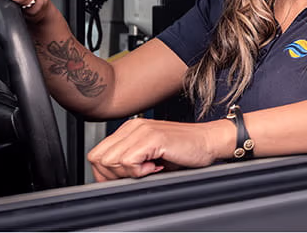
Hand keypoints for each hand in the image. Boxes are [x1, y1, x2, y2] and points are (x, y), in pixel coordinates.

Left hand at [86, 118, 233, 181]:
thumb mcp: (149, 156)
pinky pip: (128, 161)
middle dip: (113, 175)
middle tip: (136, 174)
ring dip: (128, 173)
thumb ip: (130, 161)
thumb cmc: (185, 151)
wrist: (209, 141)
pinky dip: (140, 171)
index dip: (105, 173)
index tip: (124, 178)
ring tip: (149, 169)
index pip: (97, 154)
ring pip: (110, 161)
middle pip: (98, 158)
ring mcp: (141, 131)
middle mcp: (132, 127)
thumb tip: (112, 179)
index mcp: (129, 129)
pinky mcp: (152, 138)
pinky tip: (156, 166)